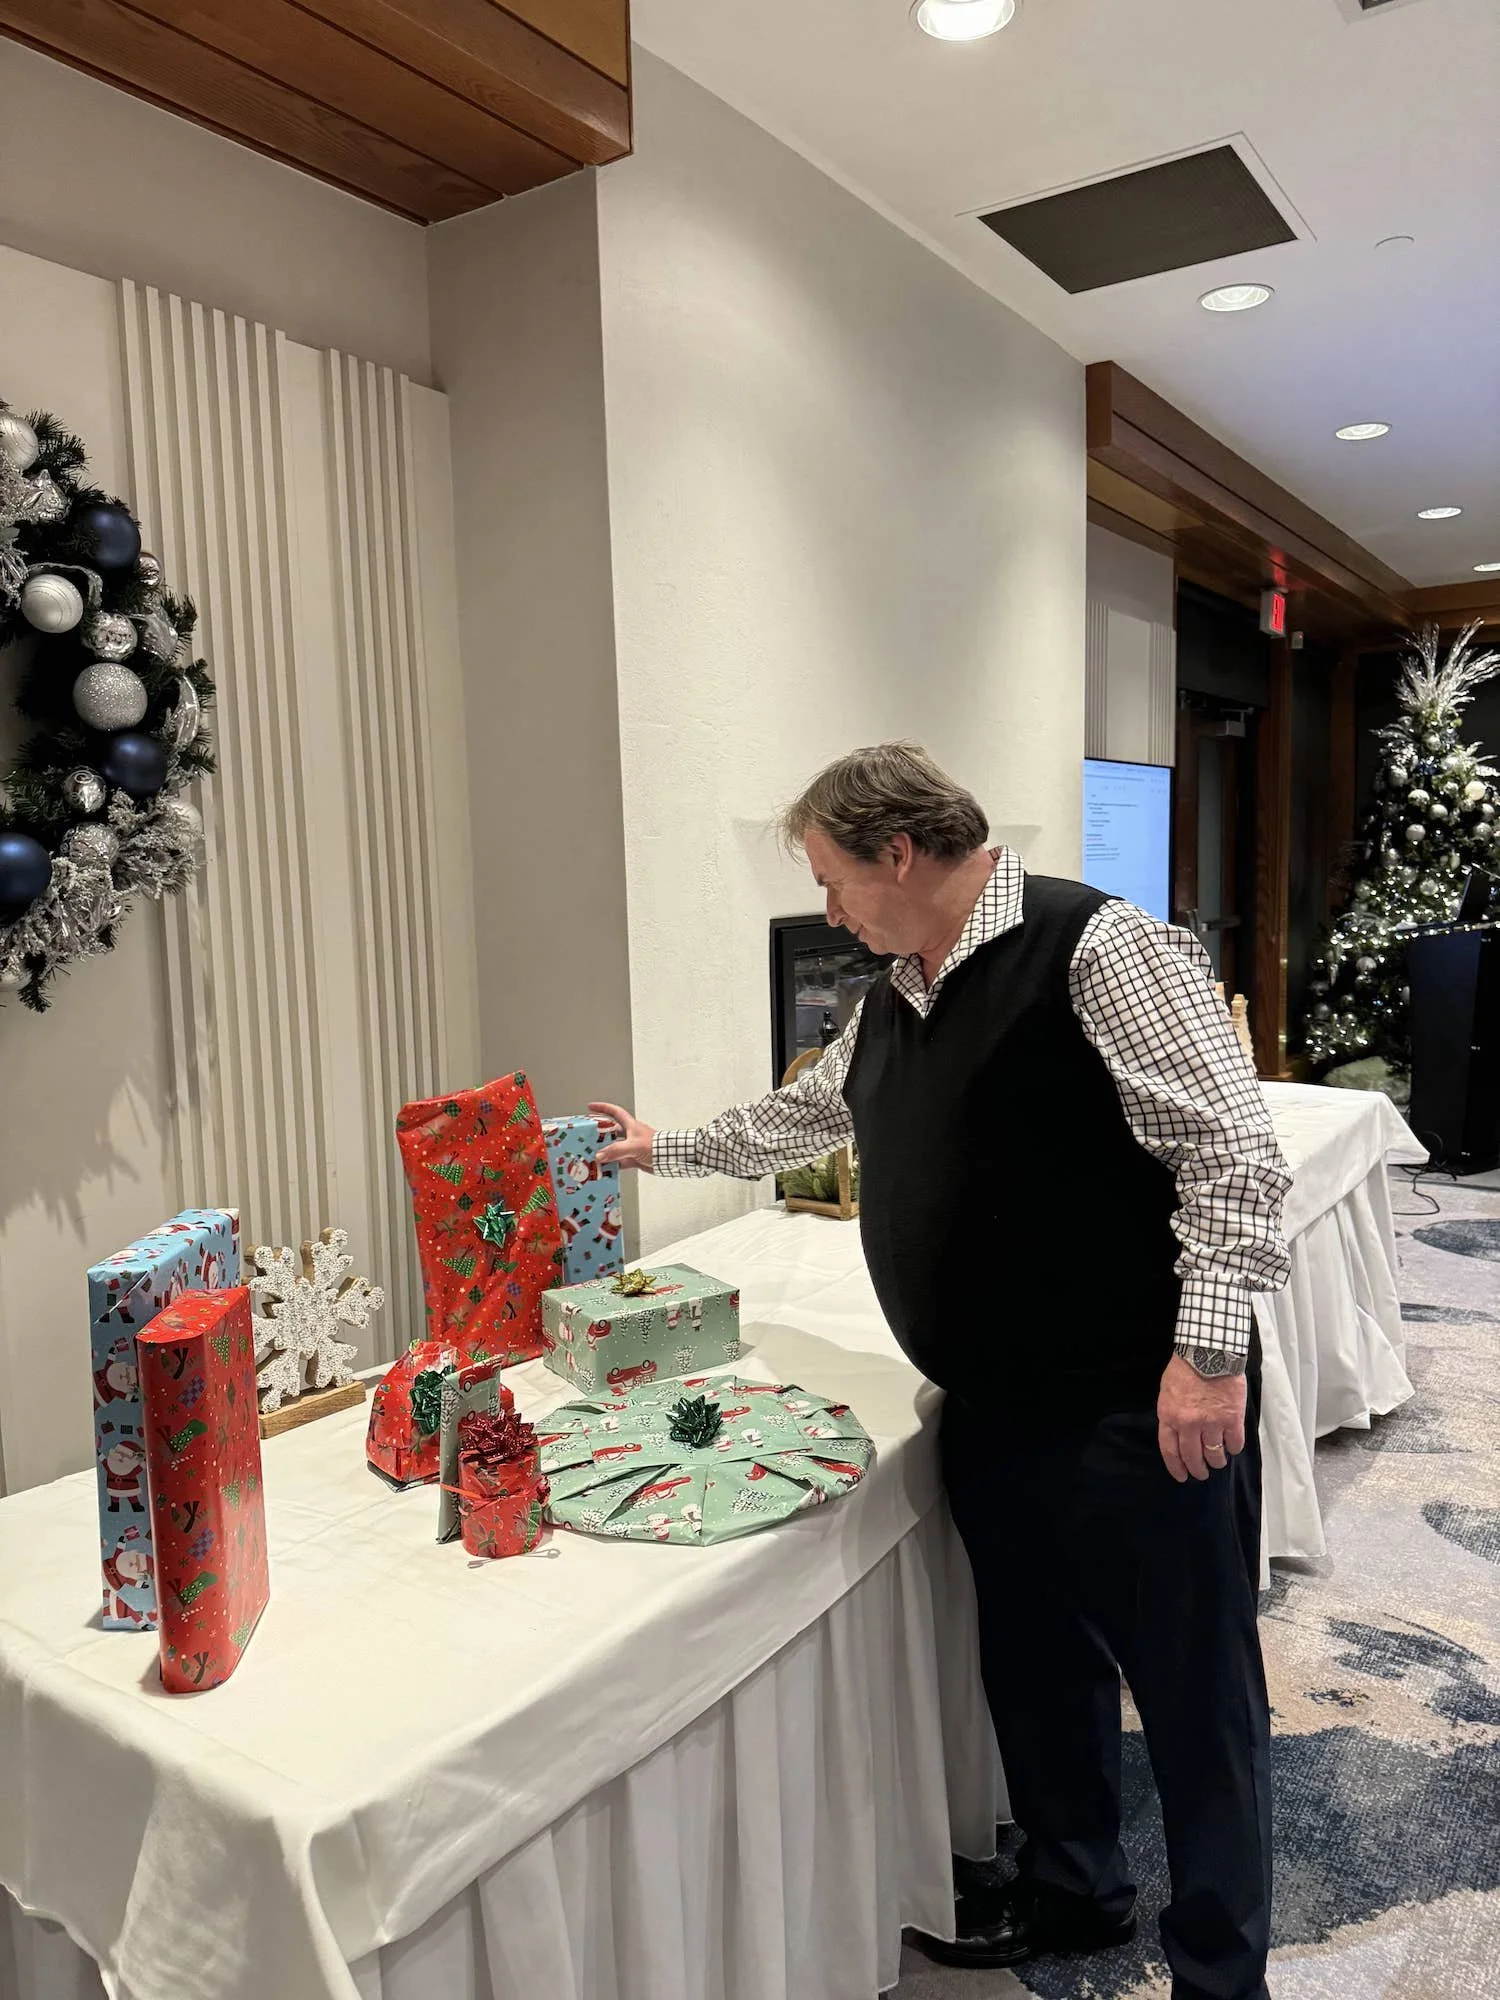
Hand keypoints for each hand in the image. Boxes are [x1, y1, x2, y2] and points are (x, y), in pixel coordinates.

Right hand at [590, 1102, 655, 1172]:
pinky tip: (605, 1169)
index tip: (591, 1107)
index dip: (603, 1108)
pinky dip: (612, 1165)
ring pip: (613, 1148)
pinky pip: (619, 1162)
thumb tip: (600, 1155)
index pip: (614, 1112)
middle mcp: (630, 1135)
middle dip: (598, 1135)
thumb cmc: (656, 1146)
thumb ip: (616, 1150)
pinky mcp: (634, 1159)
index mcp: (630, 1125)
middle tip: (586, 1139)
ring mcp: (631, 1147)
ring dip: (604, 1153)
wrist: (669, 1158)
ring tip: (592, 1157)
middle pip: (610, 1132)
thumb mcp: (633, 1146)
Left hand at [1156, 1354, 1246, 1483]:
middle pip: (1192, 1457)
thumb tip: (1176, 1433)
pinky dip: (1233, 1448)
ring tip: (1218, 1461)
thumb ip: (1171, 1414)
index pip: (1170, 1450)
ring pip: (1214, 1454)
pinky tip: (1232, 1447)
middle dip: (1197, 1469)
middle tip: (1202, 1473)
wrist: (1209, 1352)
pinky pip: (1234, 1443)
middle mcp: (1189, 1424)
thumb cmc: (1185, 1368)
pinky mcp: (1232, 1419)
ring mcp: (1211, 1423)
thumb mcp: (1167, 1392)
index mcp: (1170, 1416)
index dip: (1176, 1467)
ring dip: (1217, 1461)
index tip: (1182, 1476)